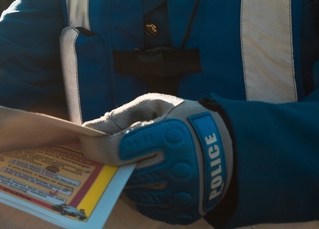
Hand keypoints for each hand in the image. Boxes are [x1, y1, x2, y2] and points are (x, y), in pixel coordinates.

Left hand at [82, 93, 232, 224]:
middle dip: (112, 164)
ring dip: (126, 180)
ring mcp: (184, 193)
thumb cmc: (186, 120)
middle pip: (124, 173)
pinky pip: (150, 208)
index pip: (117, 149)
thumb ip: (121, 116)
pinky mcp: (186, 211)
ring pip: (135, 193)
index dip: (96, 147)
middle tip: (111, 154)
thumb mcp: (156, 106)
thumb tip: (90, 130)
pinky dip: (141, 196)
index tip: (87, 142)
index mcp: (170, 136)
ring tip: (133, 165)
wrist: (231, 147)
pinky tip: (147, 180)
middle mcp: (179, 167)